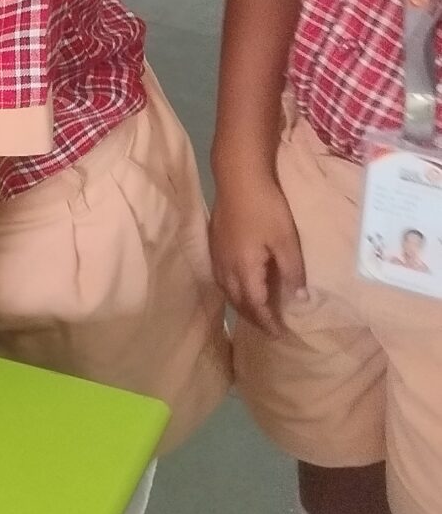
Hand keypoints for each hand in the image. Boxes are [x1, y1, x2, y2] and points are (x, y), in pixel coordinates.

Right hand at [209, 168, 305, 334]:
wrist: (238, 179)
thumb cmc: (266, 209)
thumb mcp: (286, 241)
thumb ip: (292, 272)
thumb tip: (299, 299)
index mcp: (245, 270)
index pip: (256, 306)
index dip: (268, 322)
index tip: (280, 334)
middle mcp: (227, 268)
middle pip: (238, 302)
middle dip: (253, 318)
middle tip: (268, 328)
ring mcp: (217, 256)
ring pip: (227, 291)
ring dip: (241, 305)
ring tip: (254, 312)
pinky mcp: (214, 245)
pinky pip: (222, 278)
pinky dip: (233, 290)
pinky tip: (239, 285)